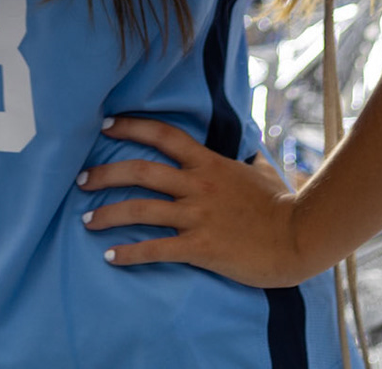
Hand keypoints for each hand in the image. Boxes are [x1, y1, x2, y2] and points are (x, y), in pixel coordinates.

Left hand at [77, 116, 311, 288]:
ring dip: (108, 214)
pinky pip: (156, 249)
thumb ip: (248, 161)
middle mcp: (198, 186)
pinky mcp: (200, 247)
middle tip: (81, 178)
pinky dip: (129, 253)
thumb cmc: (282, 205)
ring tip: (86, 220)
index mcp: (209, 164)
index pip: (164, 135)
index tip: (106, 125)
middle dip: (105, 173)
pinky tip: (110, 257)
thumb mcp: (262, 172)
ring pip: (141, 209)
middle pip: (140, 171)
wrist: (300, 236)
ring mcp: (197, 216)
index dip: (131, 127)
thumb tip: (249, 154)